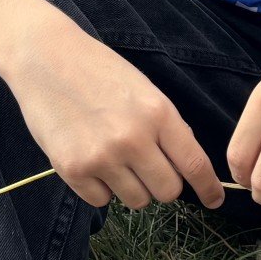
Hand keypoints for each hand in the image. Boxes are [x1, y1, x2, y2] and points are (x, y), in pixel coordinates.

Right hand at [7, 28, 223, 210]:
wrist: (46, 58)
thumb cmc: (99, 71)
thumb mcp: (144, 90)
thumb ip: (166, 127)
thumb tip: (188, 167)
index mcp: (158, 113)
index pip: (194, 164)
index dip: (208, 188)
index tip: (214, 200)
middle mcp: (133, 138)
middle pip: (168, 192)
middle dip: (162, 183)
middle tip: (146, 165)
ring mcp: (102, 157)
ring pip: (137, 201)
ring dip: (131, 187)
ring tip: (113, 156)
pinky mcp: (72, 170)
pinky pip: (101, 202)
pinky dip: (100, 188)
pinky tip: (90, 159)